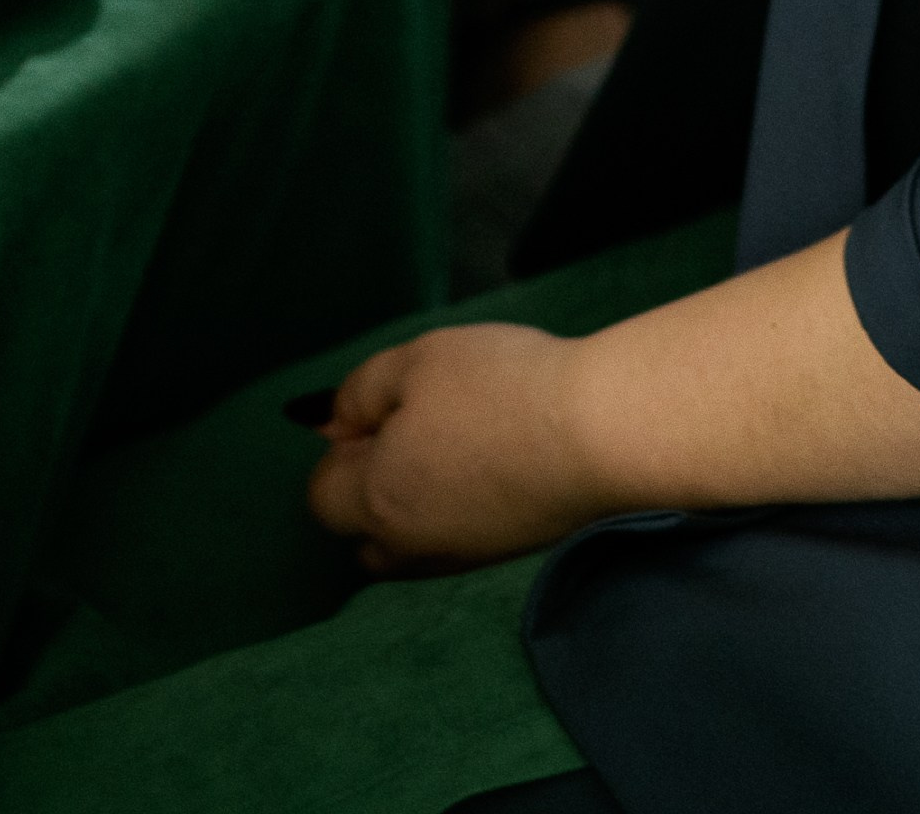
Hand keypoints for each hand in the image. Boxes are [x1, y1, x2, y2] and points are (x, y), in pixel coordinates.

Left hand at [307, 323, 603, 573]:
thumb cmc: (498, 389)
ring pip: (408, 545)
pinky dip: (457, 511)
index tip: (386, 406)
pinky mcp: (505, 555)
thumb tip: (328, 424)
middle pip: (361, 534)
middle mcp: (408, 546)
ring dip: (412, 506)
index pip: (322, 494)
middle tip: (417, 428)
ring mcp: (459, 558)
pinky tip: (495, 465)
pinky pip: (453, 543)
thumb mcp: (418, 361)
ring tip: (458, 447)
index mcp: (374, 499)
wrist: (597, 435)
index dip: (343, 444)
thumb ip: (359, 392)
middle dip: (370, 489)